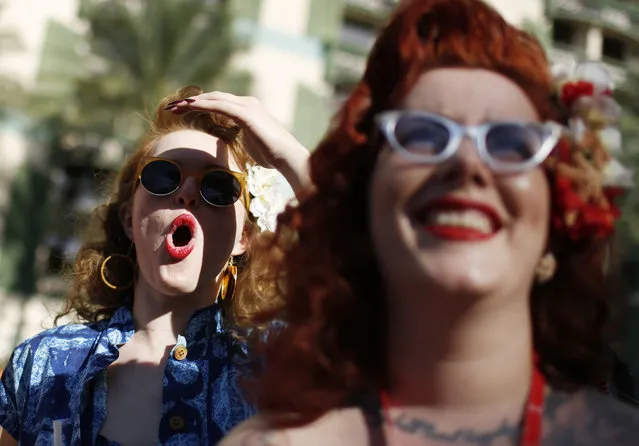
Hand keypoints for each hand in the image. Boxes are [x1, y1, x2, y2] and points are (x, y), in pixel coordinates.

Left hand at [165, 92, 311, 196]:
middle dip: (192, 101)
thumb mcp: (252, 146)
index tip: (183, 111)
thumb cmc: (273, 156)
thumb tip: (230, 148)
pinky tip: (188, 108)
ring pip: (214, 99)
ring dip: (192, 102)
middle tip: (172, 107)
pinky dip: (202, 105)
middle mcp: (247, 103)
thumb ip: (241, 140)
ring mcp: (248, 106)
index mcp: (248, 109)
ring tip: (174, 107)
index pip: (220, 102)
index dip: (201, 105)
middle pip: (214, 97)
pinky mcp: (246, 114)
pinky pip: (219, 106)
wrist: (287, 157)